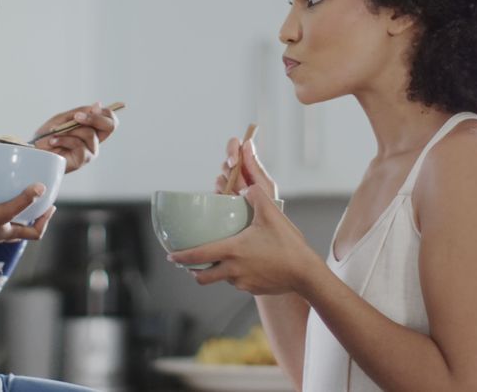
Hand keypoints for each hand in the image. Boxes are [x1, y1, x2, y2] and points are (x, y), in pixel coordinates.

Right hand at [0, 183, 56, 248]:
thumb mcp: (3, 211)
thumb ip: (22, 201)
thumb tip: (42, 189)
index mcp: (12, 233)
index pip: (36, 232)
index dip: (45, 221)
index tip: (51, 206)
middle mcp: (3, 232)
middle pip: (23, 226)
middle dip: (32, 214)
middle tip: (37, 199)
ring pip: (7, 220)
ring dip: (14, 209)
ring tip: (17, 193)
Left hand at [32, 101, 118, 172]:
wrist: (34, 152)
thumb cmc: (47, 136)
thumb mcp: (63, 119)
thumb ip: (80, 113)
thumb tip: (98, 104)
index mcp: (92, 130)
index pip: (110, 120)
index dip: (105, 112)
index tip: (93, 108)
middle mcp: (94, 141)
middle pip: (110, 126)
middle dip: (95, 118)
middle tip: (77, 117)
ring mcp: (90, 152)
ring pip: (90, 133)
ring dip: (70, 131)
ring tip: (56, 134)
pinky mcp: (82, 160)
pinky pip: (78, 144)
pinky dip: (63, 140)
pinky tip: (53, 142)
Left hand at [168, 183, 314, 294]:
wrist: (306, 273)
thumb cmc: (287, 244)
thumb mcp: (271, 214)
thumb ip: (255, 196)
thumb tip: (245, 186)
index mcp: (232, 250)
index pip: (197, 256)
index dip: (180, 257)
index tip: (170, 256)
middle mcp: (233, 270)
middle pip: (202, 276)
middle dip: (193, 270)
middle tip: (190, 262)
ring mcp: (242, 283)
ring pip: (220, 279)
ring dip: (216, 271)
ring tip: (221, 259)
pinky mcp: (253, 289)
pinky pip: (237, 282)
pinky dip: (235, 274)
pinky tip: (245, 264)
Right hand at [217, 136, 279, 198]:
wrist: (264, 225)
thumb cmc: (269, 204)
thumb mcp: (265, 184)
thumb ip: (255, 166)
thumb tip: (247, 143)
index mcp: (249, 165)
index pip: (236, 146)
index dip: (232, 149)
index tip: (234, 162)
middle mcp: (237, 173)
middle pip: (226, 162)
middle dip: (232, 174)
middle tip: (239, 186)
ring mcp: (228, 185)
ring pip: (219, 178)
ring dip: (230, 188)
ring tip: (241, 198)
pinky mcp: (221, 197)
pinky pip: (215, 192)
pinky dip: (223, 197)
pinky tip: (232, 203)